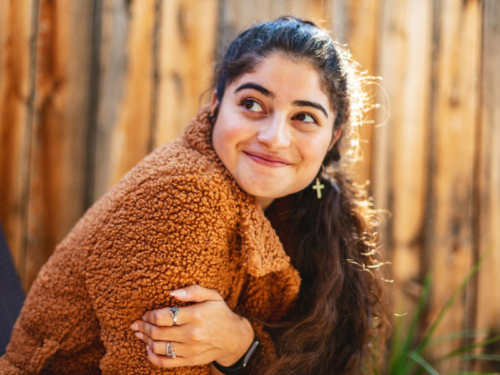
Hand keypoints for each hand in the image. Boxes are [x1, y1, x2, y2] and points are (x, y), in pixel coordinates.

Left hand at [130, 285, 254, 368]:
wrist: (233, 339)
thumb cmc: (220, 313)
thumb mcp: (212, 296)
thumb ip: (193, 290)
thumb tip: (172, 293)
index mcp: (195, 315)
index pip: (163, 317)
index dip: (150, 315)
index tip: (146, 313)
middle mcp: (191, 334)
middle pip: (157, 332)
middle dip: (143, 327)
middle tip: (137, 324)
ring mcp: (190, 349)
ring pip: (158, 347)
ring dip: (145, 340)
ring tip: (140, 334)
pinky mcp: (189, 360)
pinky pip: (165, 362)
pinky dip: (152, 357)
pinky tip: (149, 349)